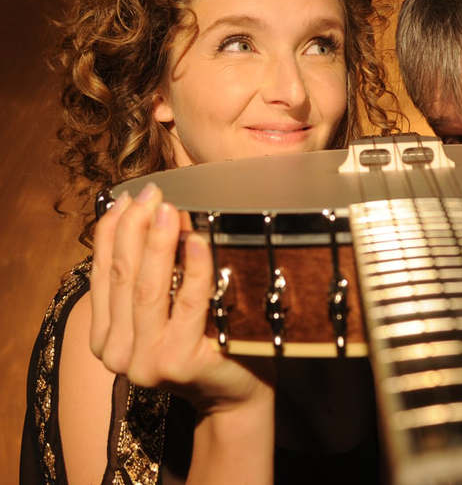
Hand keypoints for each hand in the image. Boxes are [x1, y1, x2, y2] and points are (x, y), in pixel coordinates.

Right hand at [89, 183, 273, 413]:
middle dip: (135, 229)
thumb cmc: (202, 343)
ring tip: (169, 210)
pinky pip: (189, 305)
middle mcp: (116, 353)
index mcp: (104, 337)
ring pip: (149, 289)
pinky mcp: (179, 362)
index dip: (113, 232)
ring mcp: (146, 361)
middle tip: (152, 194)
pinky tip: (198, 241)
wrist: (234, 393)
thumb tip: (147, 213)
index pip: (102, 273)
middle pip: (123, 276)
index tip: (128, 197)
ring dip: (159, 244)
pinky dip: (193, 270)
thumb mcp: (165, 310)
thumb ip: (149, 276)